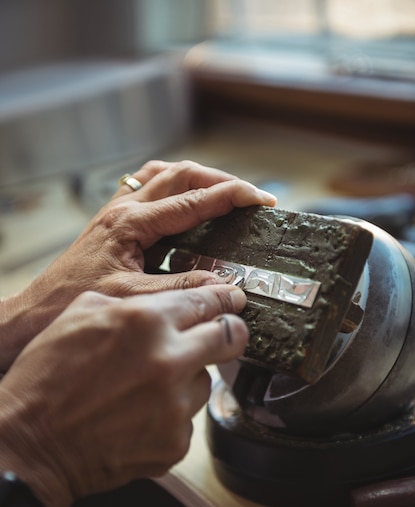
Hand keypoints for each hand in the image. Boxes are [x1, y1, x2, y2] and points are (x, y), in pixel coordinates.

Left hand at [0, 160, 274, 370]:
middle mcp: (124, 209)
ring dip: (197, 178)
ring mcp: (117, 211)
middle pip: (182, 174)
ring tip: (224, 192)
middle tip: (250, 196)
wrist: (39, 310)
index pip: (194, 200)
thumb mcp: (135, 299)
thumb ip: (181, 289)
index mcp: (132, 223)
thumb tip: (224, 286)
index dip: (232, 197)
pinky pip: (147, 188)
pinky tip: (184, 202)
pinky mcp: (113, 221)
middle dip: (221, 180)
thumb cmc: (77, 304)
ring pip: (164, 175)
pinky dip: (173, 187)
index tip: (261, 201)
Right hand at [0, 284, 248, 506]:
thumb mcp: (81, 313)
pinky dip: (171, 414)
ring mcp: (176, 406)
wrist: (32, 442)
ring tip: (147, 386)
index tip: (233, 300)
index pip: (208, 301)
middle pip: (230, 337)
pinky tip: (139, 414)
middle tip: (223, 334)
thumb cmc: (47, 377)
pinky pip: (188, 418)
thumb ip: (132, 302)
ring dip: (187, 378)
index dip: (224, 299)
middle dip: (229, 332)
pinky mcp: (176, 442)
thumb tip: (169, 302)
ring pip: (206, 380)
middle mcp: (169, 361)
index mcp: (146, 322)